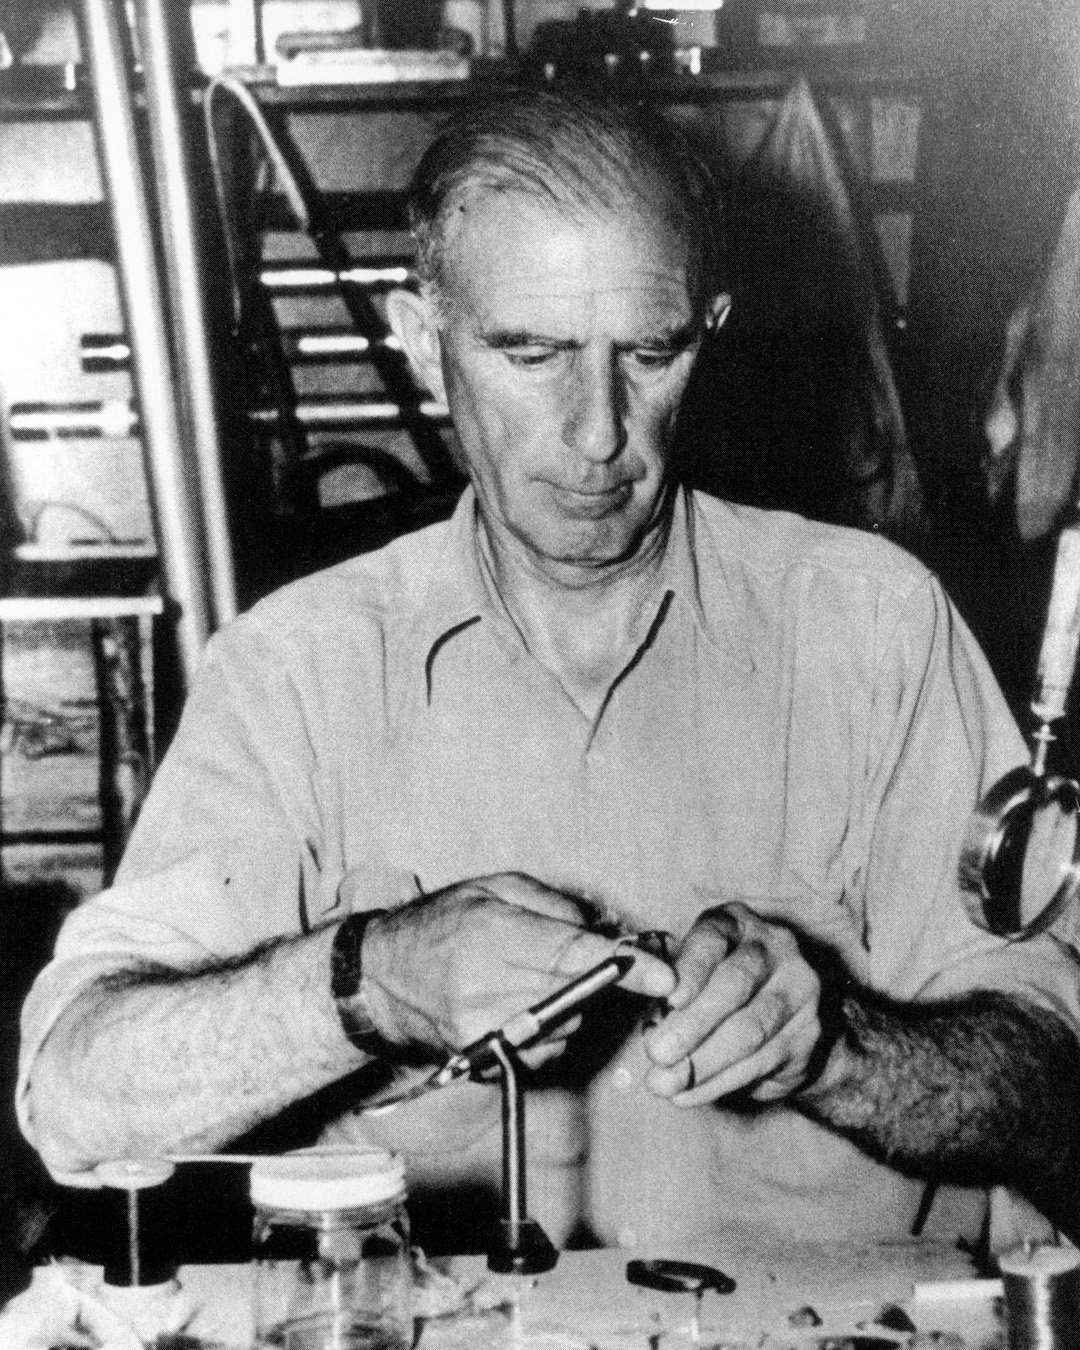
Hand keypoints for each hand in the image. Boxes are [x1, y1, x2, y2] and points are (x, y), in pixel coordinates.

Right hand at [359, 873, 674, 1066]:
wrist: (383, 977)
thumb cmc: (441, 922)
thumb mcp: (493, 888)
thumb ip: (552, 905)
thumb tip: (600, 930)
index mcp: (492, 936)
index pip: (570, 956)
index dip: (621, 967)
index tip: (661, 976)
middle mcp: (486, 987)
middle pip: (574, 992)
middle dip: (598, 979)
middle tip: (605, 963)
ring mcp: (482, 1029)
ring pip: (566, 1023)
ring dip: (571, 1002)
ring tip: (536, 977)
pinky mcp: (482, 1057)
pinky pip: (545, 1049)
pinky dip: (551, 1028)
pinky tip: (523, 1005)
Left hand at [642, 902, 822, 1105]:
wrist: (785, 1015)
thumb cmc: (718, 985)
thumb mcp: (691, 970)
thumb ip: (668, 988)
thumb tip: (651, 1026)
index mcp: (736, 922)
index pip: (712, 940)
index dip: (690, 970)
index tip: (669, 998)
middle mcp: (775, 946)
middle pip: (734, 984)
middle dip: (692, 1024)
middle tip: (656, 1054)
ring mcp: (799, 987)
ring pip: (749, 1029)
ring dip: (702, 1062)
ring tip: (665, 1083)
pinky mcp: (809, 1031)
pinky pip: (761, 1061)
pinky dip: (720, 1082)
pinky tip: (690, 1093)